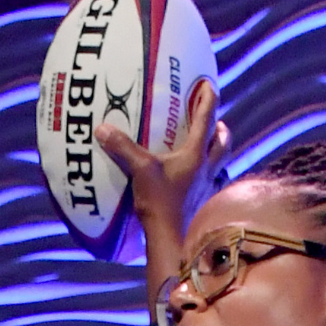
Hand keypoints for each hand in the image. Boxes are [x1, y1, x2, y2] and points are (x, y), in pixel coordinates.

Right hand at [96, 78, 230, 315]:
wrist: (173, 241)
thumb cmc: (161, 205)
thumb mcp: (140, 171)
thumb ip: (123, 148)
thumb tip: (102, 129)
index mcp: (196, 154)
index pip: (206, 118)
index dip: (207, 98)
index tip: (208, 83)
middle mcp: (208, 169)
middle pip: (224, 141)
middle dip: (220, 128)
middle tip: (214, 121)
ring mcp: (208, 188)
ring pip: (222, 164)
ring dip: (219, 153)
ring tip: (210, 149)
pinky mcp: (204, 206)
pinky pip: (212, 186)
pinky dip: (209, 179)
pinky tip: (199, 183)